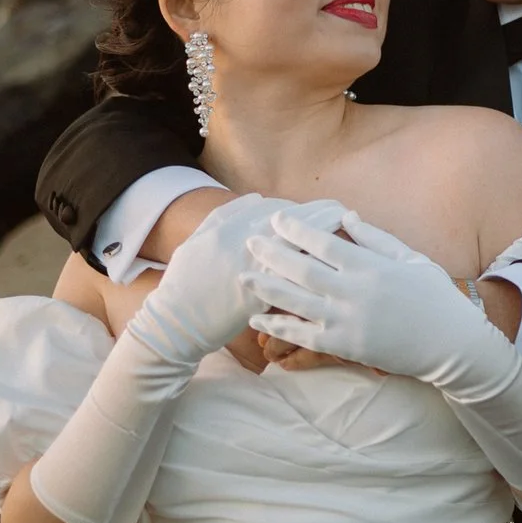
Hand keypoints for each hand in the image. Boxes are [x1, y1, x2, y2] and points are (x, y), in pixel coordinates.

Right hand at [126, 195, 341, 366]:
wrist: (174, 324)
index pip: (276, 210)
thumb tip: (257, 198)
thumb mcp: (198, 240)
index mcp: (227, 228)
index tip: (320, 208)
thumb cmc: (185, 282)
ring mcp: (252, 271)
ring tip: (346, 234)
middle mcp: (242, 245)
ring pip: (297, 249)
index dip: (302, 209)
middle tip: (342, 212)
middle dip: (321, 216)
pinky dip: (314, 272)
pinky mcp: (259, 298)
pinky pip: (292, 281)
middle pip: (292, 224)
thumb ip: (226, 215)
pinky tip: (334, 270)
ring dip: (325, 239)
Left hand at [247, 211, 518, 399]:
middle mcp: (355, 292)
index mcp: (371, 266)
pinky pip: (305, 336)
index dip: (297, 229)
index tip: (276, 217)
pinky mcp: (346, 346)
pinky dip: (279, 326)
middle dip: (272, 254)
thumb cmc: (435, 296)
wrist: (451, 344)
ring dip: (267, 288)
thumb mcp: (411, 258)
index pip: (324, 242)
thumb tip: (345, 215)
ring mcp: (348, 321)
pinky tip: (258, 318)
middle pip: (303, 269)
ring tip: (243, 275)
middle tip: (249, 242)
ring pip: (297, 302)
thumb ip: (374, 238)